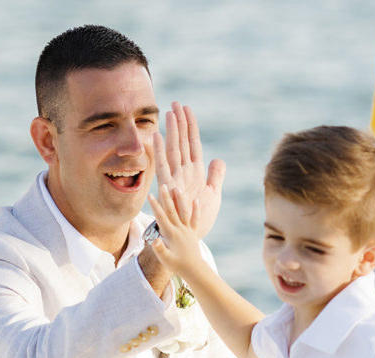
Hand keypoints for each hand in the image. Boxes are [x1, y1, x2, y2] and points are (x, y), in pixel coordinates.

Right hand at [147, 183, 205, 278]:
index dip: (155, 206)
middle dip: (166, 198)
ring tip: (177, 188)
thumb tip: (154, 240)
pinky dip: (196, 210)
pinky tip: (196, 200)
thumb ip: (160, 249)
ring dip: (180, 200)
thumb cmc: (177, 266)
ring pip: (184, 212)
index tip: (150, 195)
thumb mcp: (165, 259)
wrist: (194, 270)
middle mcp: (180, 230)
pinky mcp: (193, 233)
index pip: (161, 217)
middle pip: (172, 211)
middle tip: (163, 185)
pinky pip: (195, 219)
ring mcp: (188, 230)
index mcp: (171, 234)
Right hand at [153, 102, 224, 237]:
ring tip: (168, 114)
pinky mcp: (167, 189)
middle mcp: (183, 172)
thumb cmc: (199, 218)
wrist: (190, 237)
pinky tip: (156, 137)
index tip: (187, 109)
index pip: (193, 144)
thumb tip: (218, 159)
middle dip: (179, 123)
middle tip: (175, 103)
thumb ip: (215, 176)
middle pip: (181, 142)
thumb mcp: (213, 195)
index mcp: (195, 172)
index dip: (191, 126)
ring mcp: (175, 179)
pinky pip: (162, 167)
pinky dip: (159, 152)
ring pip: (172, 150)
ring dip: (170, 132)